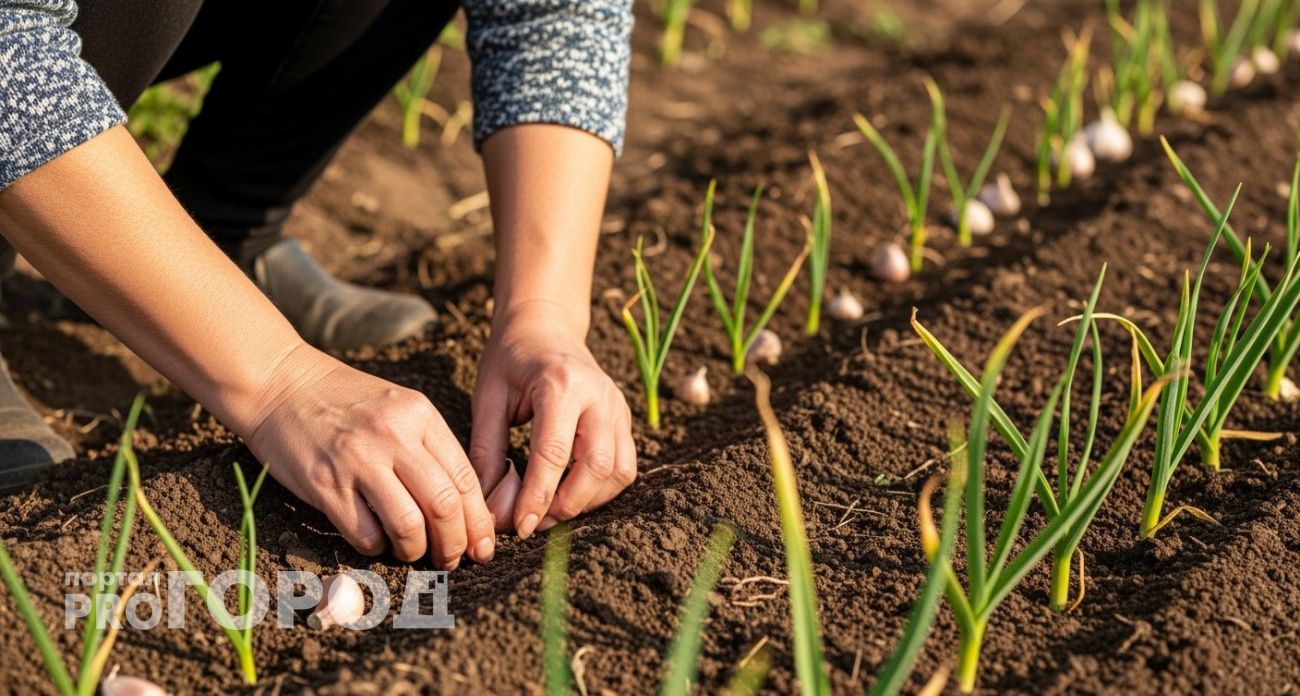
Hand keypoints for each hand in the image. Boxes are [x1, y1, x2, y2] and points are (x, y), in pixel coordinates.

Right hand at [244, 346, 494, 567]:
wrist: (278, 382)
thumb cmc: (343, 399)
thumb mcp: (397, 406)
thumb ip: (430, 446)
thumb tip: (463, 506)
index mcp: (419, 415)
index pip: (465, 478)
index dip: (479, 521)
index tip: (481, 545)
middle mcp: (393, 435)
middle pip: (444, 506)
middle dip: (455, 544)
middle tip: (451, 559)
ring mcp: (358, 460)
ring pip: (409, 526)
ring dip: (416, 550)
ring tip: (413, 551)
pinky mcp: (325, 485)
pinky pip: (365, 534)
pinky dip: (376, 547)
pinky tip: (375, 540)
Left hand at [469, 301, 636, 538]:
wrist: (544, 325)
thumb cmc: (510, 359)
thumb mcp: (487, 398)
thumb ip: (486, 452)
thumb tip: (491, 508)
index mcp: (560, 383)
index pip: (553, 453)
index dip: (536, 496)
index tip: (519, 526)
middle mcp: (598, 395)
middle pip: (596, 466)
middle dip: (567, 504)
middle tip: (535, 522)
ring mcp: (618, 406)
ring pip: (619, 471)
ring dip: (588, 501)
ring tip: (551, 510)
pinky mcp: (625, 418)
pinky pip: (624, 466)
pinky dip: (601, 490)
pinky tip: (572, 493)